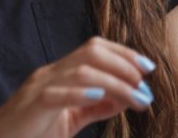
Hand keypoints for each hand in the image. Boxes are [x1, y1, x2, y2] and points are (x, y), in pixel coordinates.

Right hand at [0, 36, 154, 137]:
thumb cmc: (30, 133)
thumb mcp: (70, 119)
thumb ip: (94, 107)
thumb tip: (124, 98)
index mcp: (58, 74)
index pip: (93, 48)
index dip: (123, 53)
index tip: (148, 68)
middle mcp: (49, 74)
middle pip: (91, 52)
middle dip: (124, 63)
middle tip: (145, 83)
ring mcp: (39, 87)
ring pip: (82, 70)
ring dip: (116, 82)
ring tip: (137, 98)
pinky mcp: (33, 106)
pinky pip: (58, 94)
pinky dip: (82, 92)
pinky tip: (100, 95)